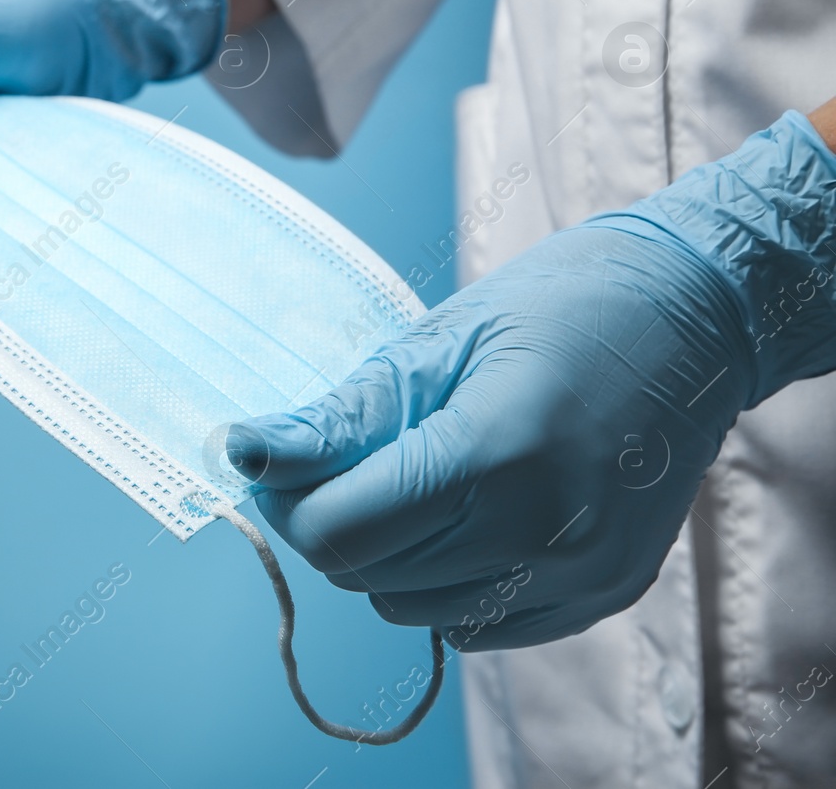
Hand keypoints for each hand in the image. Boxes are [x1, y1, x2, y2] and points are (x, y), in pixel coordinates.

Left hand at [226, 111, 835, 649]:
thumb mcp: (433, 345)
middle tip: (353, 459)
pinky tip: (470, 515)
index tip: (285, 464)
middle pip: (368, 576)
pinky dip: (447, 583)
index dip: (290, 503)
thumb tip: (240, 455)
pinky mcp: (602, 596)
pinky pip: (476, 627)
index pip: (340, 534)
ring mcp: (581, 574)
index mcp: (496, 454)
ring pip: (414, 609)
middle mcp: (544, 533)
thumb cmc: (558, 307)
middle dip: (333, 523)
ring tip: (422, 479)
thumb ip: (337, 420)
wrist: (693, 315)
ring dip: (390, 557)